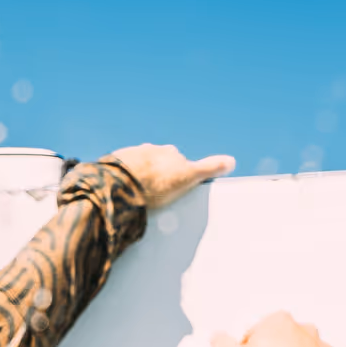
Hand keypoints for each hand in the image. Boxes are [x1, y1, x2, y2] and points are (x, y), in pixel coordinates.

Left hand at [104, 144, 233, 210]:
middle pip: (158, 162)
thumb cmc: (157, 182)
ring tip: (139, 196)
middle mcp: (150, 150)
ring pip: (139, 166)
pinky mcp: (113, 166)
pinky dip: (123, 180)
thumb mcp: (189, 176)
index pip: (179, 161)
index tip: (175, 187)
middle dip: (158, 174)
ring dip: (139, 177)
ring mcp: (131, 156)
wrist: (123, 183)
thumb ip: (209, 168)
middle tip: (157, 194)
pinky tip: (124, 193)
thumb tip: (231, 160)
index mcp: (169, 153)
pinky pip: (121, 173)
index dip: (179, 175)